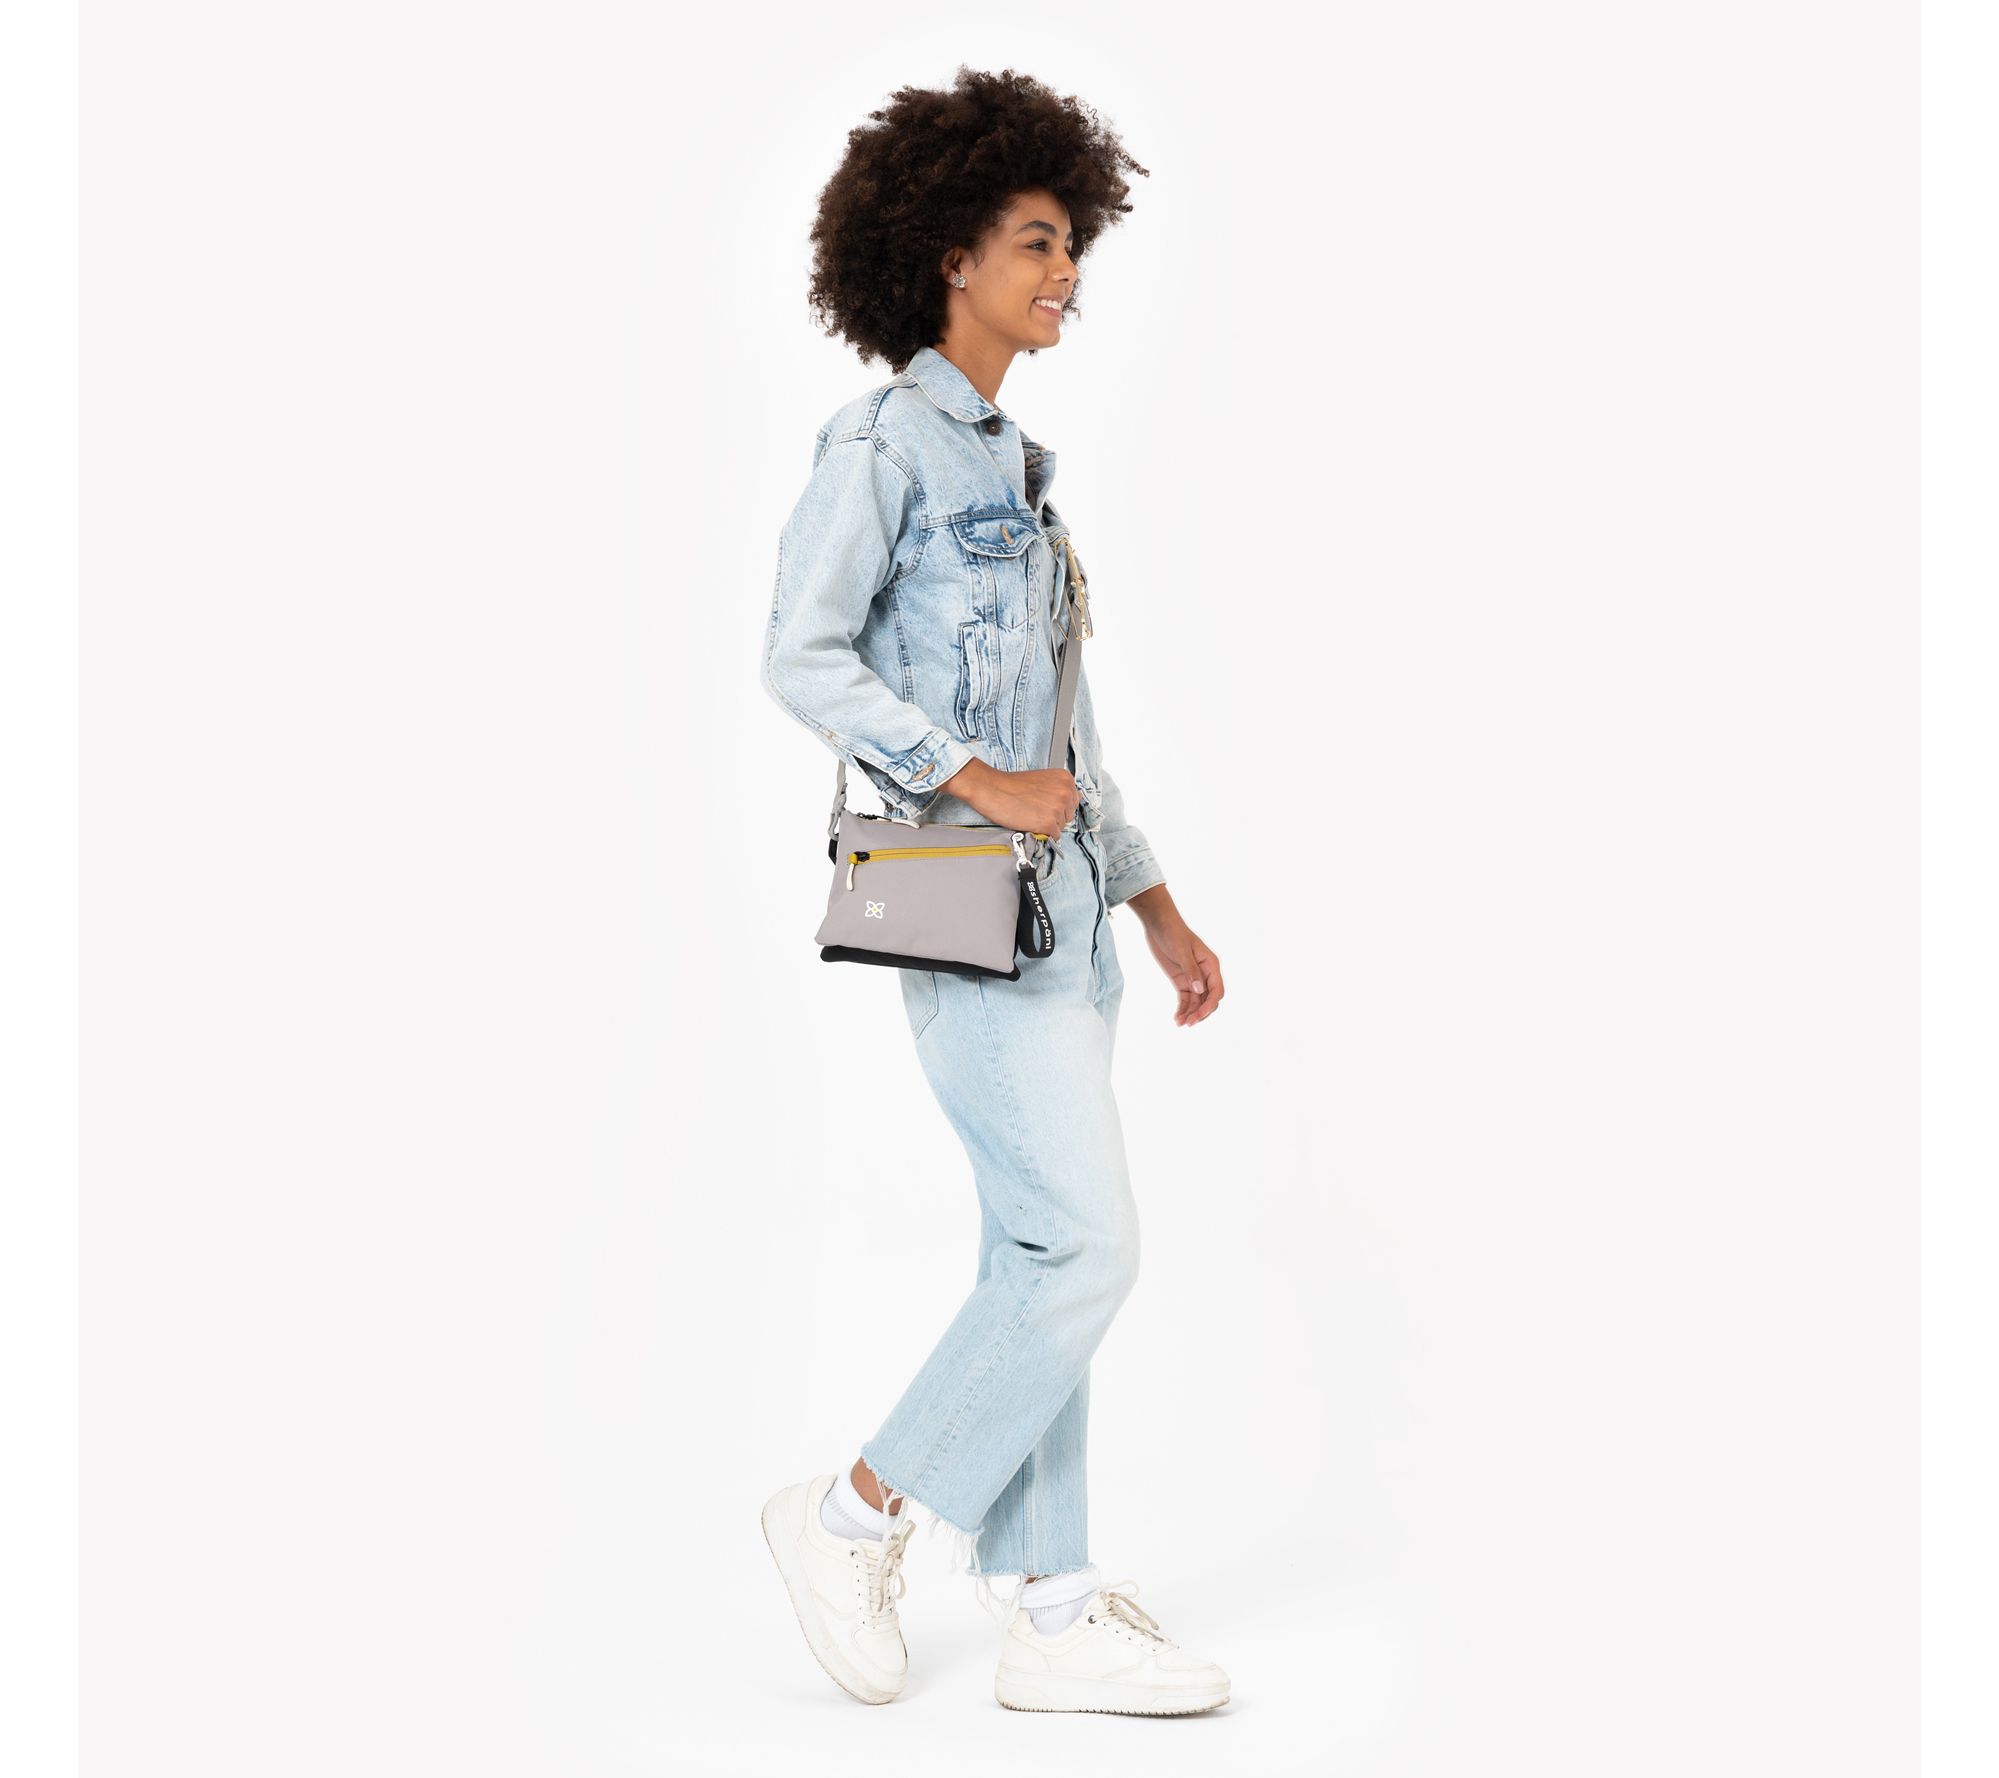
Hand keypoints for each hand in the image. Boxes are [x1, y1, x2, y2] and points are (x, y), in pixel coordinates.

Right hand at [941, 757, 1079, 837]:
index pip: (1073, 800)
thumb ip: (1057, 790)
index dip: (1059, 806)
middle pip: (1069, 815)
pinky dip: (1042, 833)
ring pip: (1061, 826)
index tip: (1048, 806)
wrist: (993, 789)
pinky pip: (1053, 836)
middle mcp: (1065, 792)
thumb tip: (1066, 803)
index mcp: (1065, 779)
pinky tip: (1031, 823)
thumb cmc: (1011, 785)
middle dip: (1055, 817)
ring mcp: (1058, 809)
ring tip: (1031, 815)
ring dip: (1047, 825)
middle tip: (1037, 811)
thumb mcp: (1042, 780)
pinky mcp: (1048, 823)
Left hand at [1125, 886, 1223, 1026]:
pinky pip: (1185, 999)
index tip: (1199, 1015)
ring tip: (1180, 1024)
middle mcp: (1205, 973)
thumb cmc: (1172, 932)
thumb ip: (1191, 971)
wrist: (1158, 924)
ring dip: (1191, 1013)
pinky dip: (1183, 1009)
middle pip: (1208, 999)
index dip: (1210, 1005)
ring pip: (1197, 1002)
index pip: (1217, 990)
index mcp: (1211, 964)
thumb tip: (1200, 990)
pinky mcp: (1181, 981)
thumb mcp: (1181, 951)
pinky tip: (1177, 1018)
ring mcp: (1193, 978)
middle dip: (1201, 1013)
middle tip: (1189, 1023)